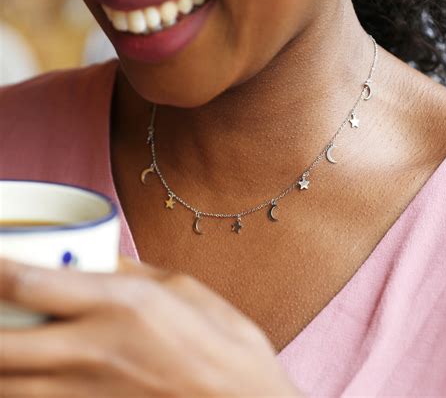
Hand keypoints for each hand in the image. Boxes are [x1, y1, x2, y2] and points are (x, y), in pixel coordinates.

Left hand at [0, 257, 301, 396]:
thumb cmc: (221, 340)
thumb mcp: (181, 288)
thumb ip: (130, 273)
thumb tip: (93, 262)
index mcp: (121, 305)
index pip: (30, 284)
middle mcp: (95, 351)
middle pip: (0, 344)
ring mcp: (86, 395)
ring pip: (6, 384)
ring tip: (11, 334)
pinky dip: (16, 388)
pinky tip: (26, 371)